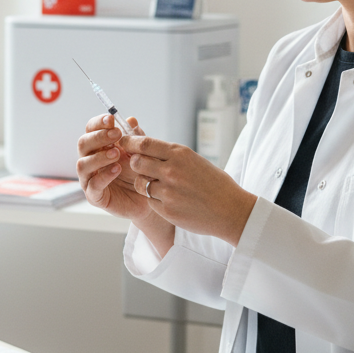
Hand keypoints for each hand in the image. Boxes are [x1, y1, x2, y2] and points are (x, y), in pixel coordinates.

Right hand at [77, 114, 175, 255]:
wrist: (148, 198)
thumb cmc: (139, 173)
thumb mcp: (140, 152)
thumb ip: (135, 137)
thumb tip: (131, 120)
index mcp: (98, 146)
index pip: (91, 129)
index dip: (98, 123)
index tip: (111, 118)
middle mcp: (90, 160)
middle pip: (83, 144)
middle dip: (99, 137)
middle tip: (117, 135)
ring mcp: (89, 178)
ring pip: (83, 164)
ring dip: (99, 156)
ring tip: (117, 153)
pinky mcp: (94, 196)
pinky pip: (93, 185)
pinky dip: (104, 176)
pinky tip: (117, 169)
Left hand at [121, 134, 256, 247]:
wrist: (230, 210)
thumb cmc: (214, 183)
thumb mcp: (194, 160)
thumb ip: (170, 155)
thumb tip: (144, 148)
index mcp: (179, 154)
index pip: (144, 144)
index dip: (129, 142)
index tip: (123, 143)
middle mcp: (171, 171)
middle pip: (137, 162)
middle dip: (135, 163)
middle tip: (139, 166)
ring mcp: (168, 191)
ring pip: (140, 183)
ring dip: (143, 183)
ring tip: (157, 185)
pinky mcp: (167, 210)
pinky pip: (149, 200)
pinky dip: (154, 199)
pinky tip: (168, 199)